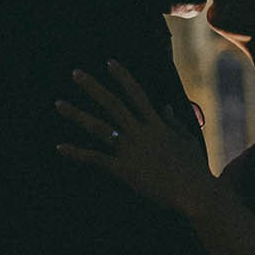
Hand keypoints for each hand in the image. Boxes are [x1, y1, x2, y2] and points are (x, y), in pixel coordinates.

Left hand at [55, 60, 218, 217]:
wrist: (194, 191)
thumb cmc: (195, 169)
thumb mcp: (188, 141)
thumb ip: (175, 122)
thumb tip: (165, 106)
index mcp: (156, 124)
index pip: (136, 94)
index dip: (122, 77)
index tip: (109, 63)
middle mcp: (140, 132)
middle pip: (112, 104)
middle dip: (93, 87)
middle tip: (75, 73)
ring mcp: (130, 150)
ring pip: (99, 127)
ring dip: (77, 115)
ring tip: (59, 104)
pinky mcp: (123, 169)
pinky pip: (96, 159)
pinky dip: (77, 153)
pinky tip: (60, 147)